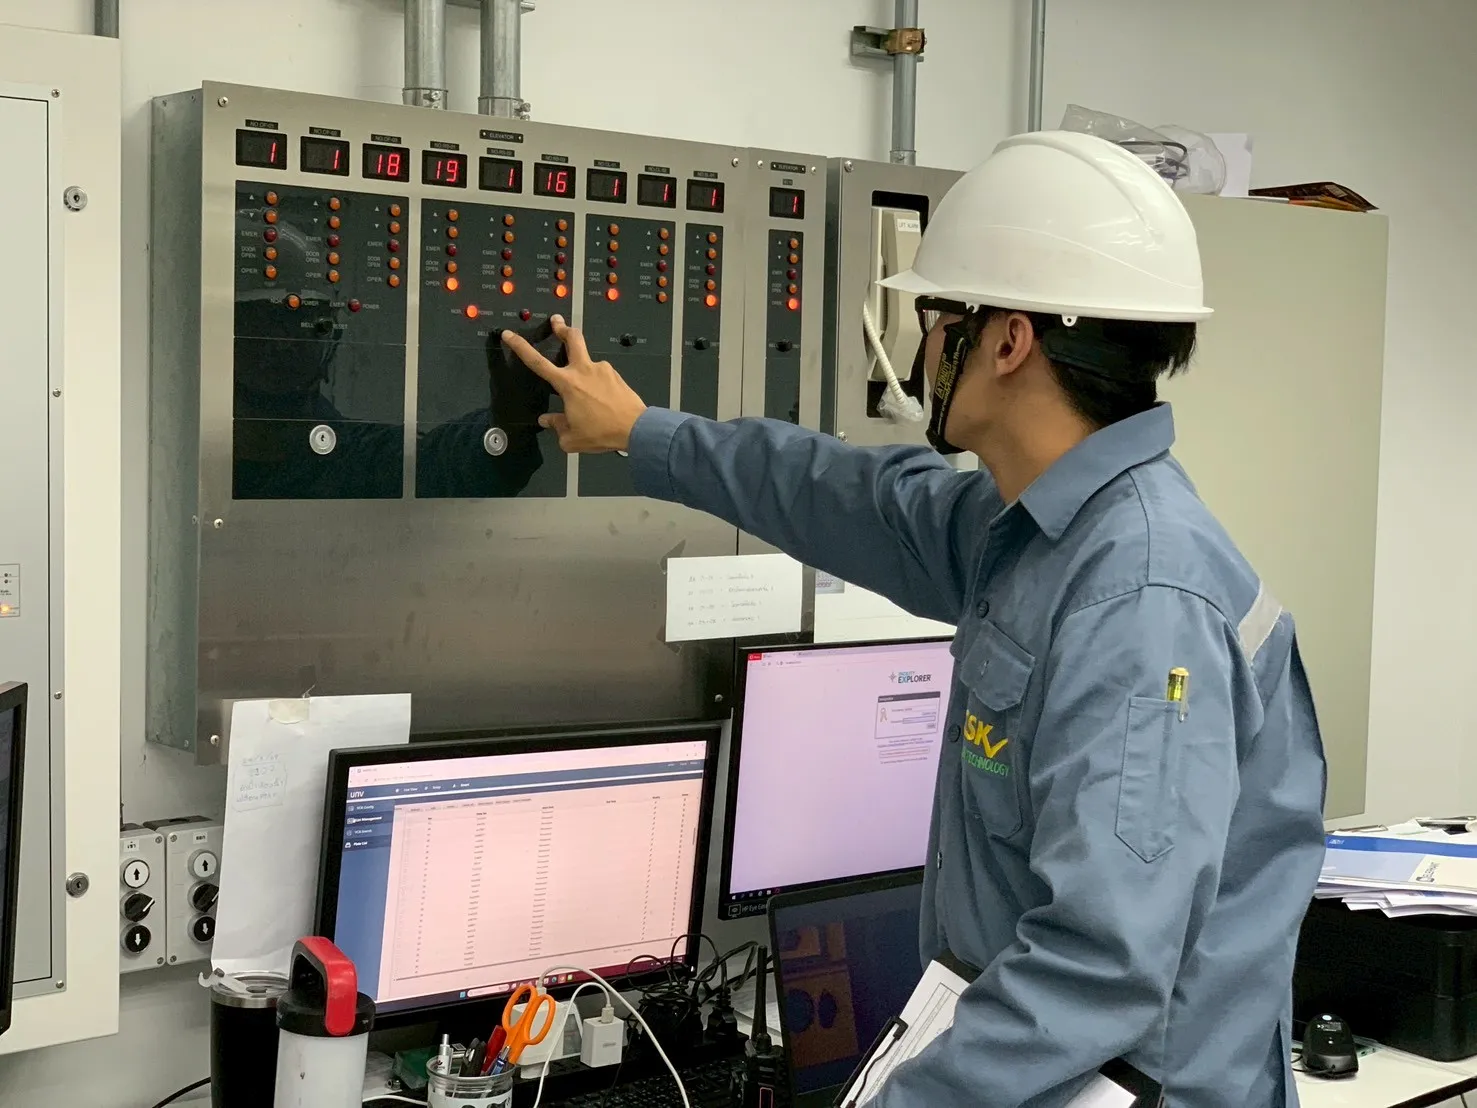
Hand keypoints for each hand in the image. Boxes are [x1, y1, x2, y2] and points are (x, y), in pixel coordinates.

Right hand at [501, 316, 646, 452]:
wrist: (636, 428)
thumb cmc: (602, 432)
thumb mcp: (571, 437)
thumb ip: (556, 425)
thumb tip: (547, 420)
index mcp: (567, 384)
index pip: (537, 362)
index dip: (520, 347)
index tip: (510, 335)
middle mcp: (584, 370)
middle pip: (573, 337)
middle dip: (562, 328)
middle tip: (558, 322)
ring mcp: (602, 369)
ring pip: (588, 360)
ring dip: (583, 366)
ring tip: (586, 388)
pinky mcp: (616, 375)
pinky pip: (601, 375)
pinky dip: (597, 383)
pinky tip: (601, 398)